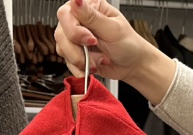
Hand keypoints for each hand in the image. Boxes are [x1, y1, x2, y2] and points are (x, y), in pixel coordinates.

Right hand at [54, 0, 175, 104]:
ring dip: (80, 60)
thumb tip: (76, 0)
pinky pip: (67, 62)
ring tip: (98, 61)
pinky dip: (79, 69)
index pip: (66, 14)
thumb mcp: (112, 28)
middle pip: (61, 34)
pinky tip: (93, 66)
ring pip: (62, 49)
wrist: (131, 64)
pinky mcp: (75, 54)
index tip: (91, 40)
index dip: (75, 30)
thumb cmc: (127, 43)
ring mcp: (75, 39)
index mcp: (89, 7)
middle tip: (94, 51)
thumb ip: (92, 16)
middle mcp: (79, 21)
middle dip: (76, 49)